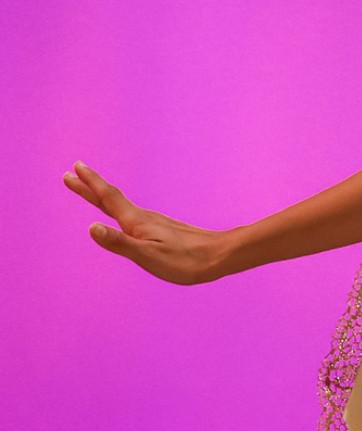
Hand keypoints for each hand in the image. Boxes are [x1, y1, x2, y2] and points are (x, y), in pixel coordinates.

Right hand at [64, 162, 230, 284]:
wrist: (222, 256)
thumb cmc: (186, 261)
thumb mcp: (148, 256)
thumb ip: (120, 243)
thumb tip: (91, 227)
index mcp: (137, 222)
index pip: (107, 198)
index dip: (89, 184)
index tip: (73, 169)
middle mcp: (144, 218)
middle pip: (111, 199)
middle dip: (89, 187)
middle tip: (71, 173)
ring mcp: (155, 223)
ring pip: (122, 206)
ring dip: (103, 197)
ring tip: (91, 191)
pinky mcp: (163, 230)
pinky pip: (133, 216)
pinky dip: (119, 210)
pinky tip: (124, 217)